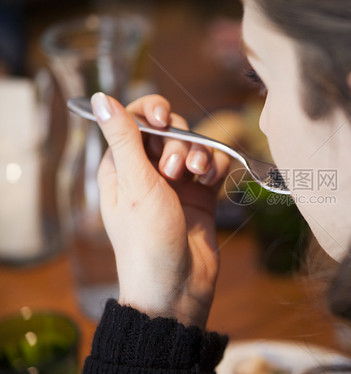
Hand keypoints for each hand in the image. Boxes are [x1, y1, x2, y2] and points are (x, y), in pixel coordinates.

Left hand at [91, 92, 228, 326]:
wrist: (178, 287)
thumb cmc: (147, 240)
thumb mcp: (134, 184)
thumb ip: (123, 138)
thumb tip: (99, 97)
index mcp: (122, 165)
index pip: (135, 119)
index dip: (151, 112)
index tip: (162, 121)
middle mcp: (149, 170)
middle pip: (169, 130)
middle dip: (177, 142)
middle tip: (174, 171)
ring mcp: (177, 183)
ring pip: (194, 145)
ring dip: (199, 153)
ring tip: (196, 176)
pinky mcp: (201, 195)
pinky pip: (212, 164)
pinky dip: (215, 166)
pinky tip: (211, 181)